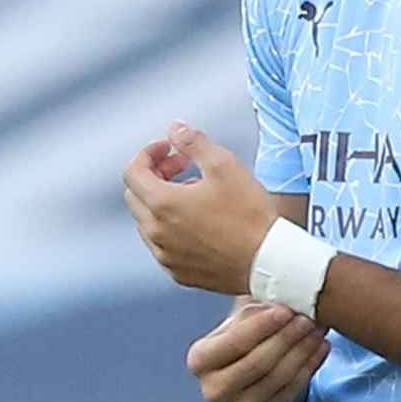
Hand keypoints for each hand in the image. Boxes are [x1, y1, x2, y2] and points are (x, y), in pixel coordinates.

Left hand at [123, 122, 277, 295]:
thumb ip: (194, 143)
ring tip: (196, 194)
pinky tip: (200, 222)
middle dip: (154, 175)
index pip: (132, 172)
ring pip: (148, 222)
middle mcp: (156, 233)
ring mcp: (166, 256)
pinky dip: (172, 228)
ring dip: (162, 202)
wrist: (268, 261)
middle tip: (182, 166)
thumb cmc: (249, 215)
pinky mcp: (179, 272)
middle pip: (136, 196)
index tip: (168, 148)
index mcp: (162, 204)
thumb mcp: (224, 165)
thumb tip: (175, 129)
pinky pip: (163, 245)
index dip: (148, 153)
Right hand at [188, 301, 331, 401]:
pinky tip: (322, 346)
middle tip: (309, 317)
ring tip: (319, 327)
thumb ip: (253, 303)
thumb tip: (278, 287)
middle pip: (257, 362)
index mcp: (200, 359)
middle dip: (286, 337)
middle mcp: (213, 389)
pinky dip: (310, 365)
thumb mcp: (243, 316)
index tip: (286, 309)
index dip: (262, 326)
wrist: (257, 371)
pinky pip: (292, 389)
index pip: (233, 342)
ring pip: (277, 376)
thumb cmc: (249, 335)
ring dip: (302, 349)